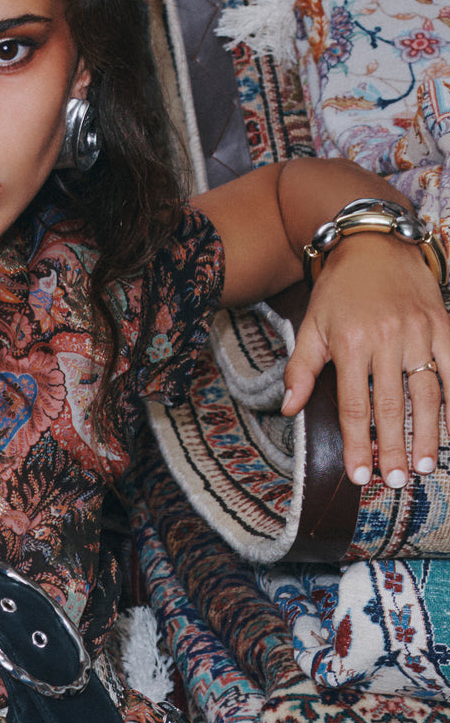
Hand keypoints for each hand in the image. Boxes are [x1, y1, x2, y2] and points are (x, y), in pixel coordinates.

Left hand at [281, 233, 449, 486]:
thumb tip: (288, 409)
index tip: (360, 475)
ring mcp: (420, 330)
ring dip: (431, 432)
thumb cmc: (339, 291)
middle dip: (396, 446)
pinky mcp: (443, 322)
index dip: (358, 443)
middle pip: (392, 405)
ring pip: (428, 391)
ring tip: (429, 464)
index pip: (354, 405)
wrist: (374, 242)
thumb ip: (301, 369)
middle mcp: (387, 338)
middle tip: (400, 480)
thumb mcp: (311, 326)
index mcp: (350, 343)